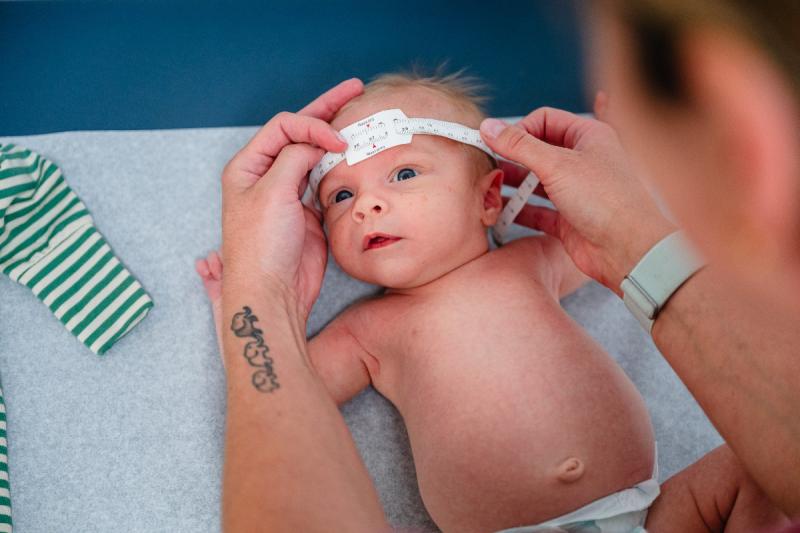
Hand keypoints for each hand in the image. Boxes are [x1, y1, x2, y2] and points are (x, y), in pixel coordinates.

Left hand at [221, 78, 363, 316]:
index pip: (283, 126)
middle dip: (326, 111)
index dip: (311, 124)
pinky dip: (340, 167)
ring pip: (315, 155)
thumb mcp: (273, 193)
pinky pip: (326, 181)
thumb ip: (295, 159)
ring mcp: (289, 194)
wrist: (273, 292)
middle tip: (355, 89)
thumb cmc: (261, 247)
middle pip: (299, 133)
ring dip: (335, 138)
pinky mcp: (308, 213)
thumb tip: (317, 141)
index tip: (337, 138)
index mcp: (249, 167)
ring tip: (359, 118)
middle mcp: (268, 176)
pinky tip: (354, 157)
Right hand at [480, 94, 674, 294]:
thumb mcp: (557, 164)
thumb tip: (490, 127)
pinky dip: (519, 211)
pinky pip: (537, 211)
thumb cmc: (606, 200)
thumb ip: (519, 145)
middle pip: (538, 151)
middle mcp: (583, 161)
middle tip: (488, 164)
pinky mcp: (568, 219)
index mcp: (588, 136)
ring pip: (536, 182)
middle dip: (512, 158)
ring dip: (513, 185)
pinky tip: (501, 212)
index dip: (519, 129)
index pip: (545, 120)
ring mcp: (575, 191)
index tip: (496, 142)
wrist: (629, 249)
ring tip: (490, 187)